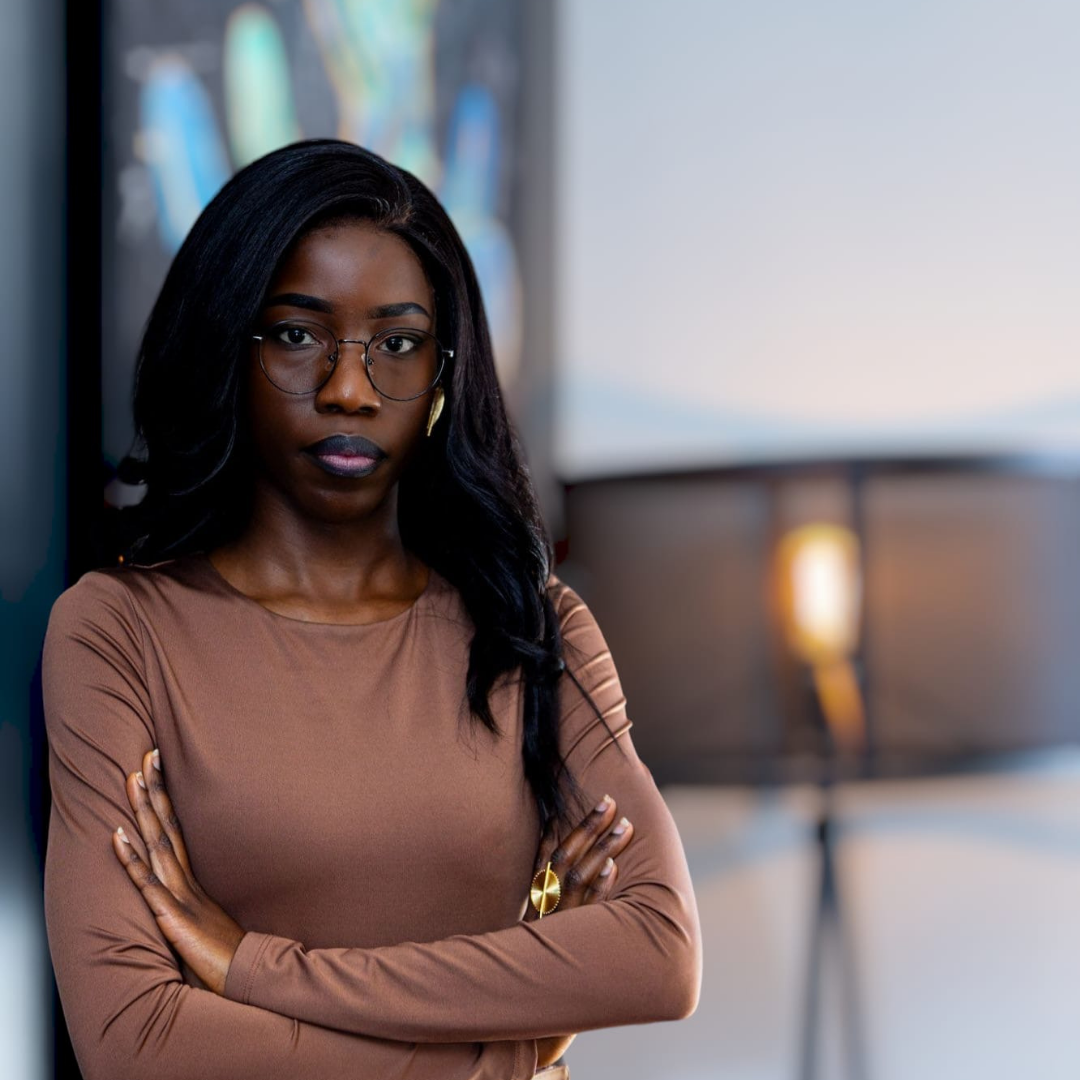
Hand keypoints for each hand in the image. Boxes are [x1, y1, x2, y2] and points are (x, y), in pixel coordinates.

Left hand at [111, 748, 245, 994]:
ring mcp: (180, 895)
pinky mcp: (173, 915)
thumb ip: (198, 905)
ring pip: (158, 844)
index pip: (177, 831)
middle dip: (157, 791)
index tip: (161, 771)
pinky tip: (117, 837)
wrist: (247, 976)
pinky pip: (147, 882)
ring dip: (144, 811)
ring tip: (133, 780)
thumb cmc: (227, 955)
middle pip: (168, 827)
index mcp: (194, 882)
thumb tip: (188, 894)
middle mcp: (187, 881)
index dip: (167, 801)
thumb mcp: (210, 923)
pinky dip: (131, 858)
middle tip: (148, 756)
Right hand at [529, 794, 635, 1067]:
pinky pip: (587, 914)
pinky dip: (598, 889)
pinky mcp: (573, 945)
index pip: (551, 854)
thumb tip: (557, 845)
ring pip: (579, 880)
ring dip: (602, 850)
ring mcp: (559, 926)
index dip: (573, 826)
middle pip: (566, 859)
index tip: (596, 802)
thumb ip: (545, 889)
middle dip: (590, 829)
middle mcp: (544, 908)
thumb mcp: (536, 923)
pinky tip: (612, 869)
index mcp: (535, 899)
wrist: (523, 1018)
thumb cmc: (534, 964)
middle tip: (611, 803)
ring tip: (624, 827)